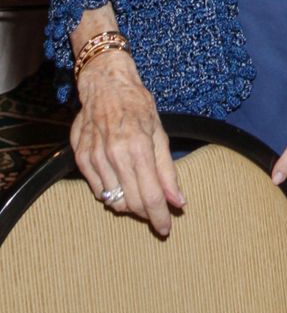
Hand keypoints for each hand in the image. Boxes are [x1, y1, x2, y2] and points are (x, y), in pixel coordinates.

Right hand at [71, 56, 184, 236]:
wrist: (105, 84)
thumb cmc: (137, 105)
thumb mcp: (160, 133)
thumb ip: (168, 170)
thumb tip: (178, 201)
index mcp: (139, 147)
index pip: (151, 196)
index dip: (159, 217)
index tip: (166, 228)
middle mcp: (114, 155)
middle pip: (132, 203)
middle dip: (146, 213)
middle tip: (156, 210)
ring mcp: (95, 158)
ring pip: (113, 201)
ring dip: (129, 203)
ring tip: (139, 191)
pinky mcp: (81, 159)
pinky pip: (98, 191)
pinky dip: (112, 193)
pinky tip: (120, 179)